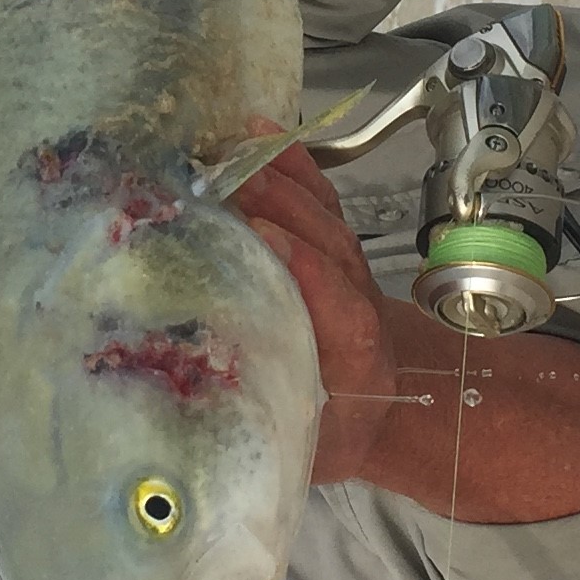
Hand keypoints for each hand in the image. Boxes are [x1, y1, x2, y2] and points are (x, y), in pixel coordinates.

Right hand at [227, 137, 405, 487]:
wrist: (384, 407)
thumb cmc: (330, 429)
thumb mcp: (302, 443)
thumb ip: (261, 425)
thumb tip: (195, 408)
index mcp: (355, 360)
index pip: (340, 308)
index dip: (306, 269)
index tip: (264, 237)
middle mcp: (359, 304)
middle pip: (330, 247)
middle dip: (285, 206)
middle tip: (228, 175)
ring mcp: (350, 271)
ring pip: (324, 218)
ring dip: (283, 179)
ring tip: (234, 147)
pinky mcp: (336, 248)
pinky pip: (319, 201)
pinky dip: (294, 166)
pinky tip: (259, 136)